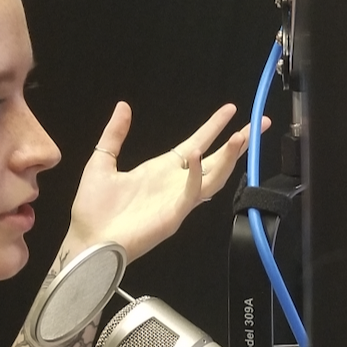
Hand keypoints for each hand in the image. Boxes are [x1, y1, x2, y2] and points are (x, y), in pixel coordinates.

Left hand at [68, 102, 267, 259]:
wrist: (87, 240)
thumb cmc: (94, 210)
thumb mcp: (102, 161)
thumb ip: (114, 134)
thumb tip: (123, 107)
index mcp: (162, 171)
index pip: (198, 144)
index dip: (214, 127)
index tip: (230, 110)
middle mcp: (176, 184)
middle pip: (217, 159)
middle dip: (239, 141)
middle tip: (259, 122)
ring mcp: (179, 200)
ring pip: (214, 176)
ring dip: (229, 156)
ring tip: (241, 136)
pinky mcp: (174, 214)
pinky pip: (192, 192)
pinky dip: (198, 174)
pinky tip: (200, 155)